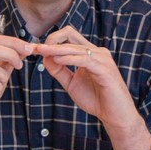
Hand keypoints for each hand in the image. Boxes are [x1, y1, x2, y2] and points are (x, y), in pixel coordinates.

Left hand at [34, 26, 150, 149]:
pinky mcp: (105, 69)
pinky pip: (84, 59)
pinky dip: (69, 59)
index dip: (51, 40)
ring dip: (56, 49)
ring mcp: (102, 59)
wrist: (115, 115)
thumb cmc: (96, 99)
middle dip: (51, 40)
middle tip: (35, 48)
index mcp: (90, 53)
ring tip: (41, 52)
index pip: (68, 37)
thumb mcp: (71, 83)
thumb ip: (59, 71)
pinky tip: (57, 60)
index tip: (35, 49)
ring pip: (75, 47)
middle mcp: (97, 52)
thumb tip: (45, 58)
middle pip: (70, 34)